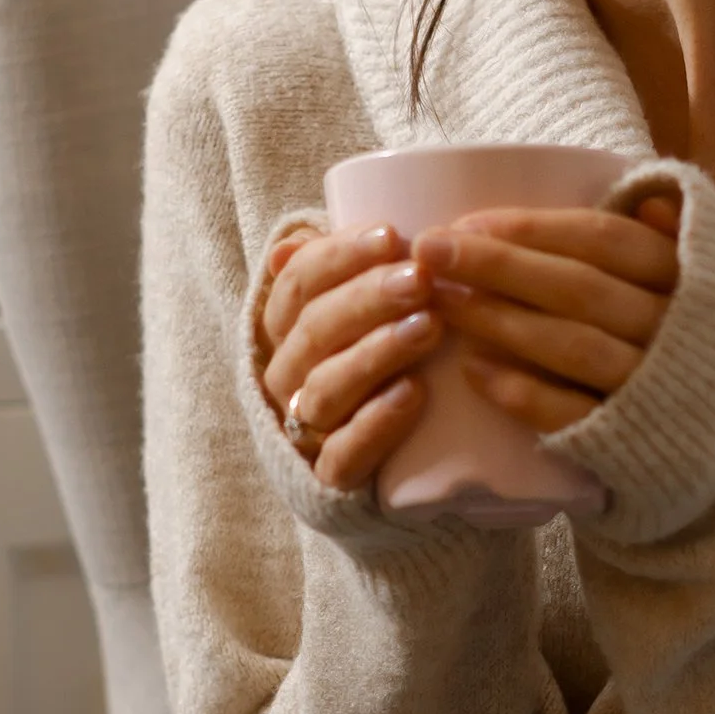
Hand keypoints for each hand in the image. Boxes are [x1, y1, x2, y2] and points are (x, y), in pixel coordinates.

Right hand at [255, 221, 441, 494]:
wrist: (391, 471)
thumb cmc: (374, 366)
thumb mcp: (357, 315)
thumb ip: (340, 275)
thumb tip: (294, 240)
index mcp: (284, 329)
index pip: (297, 284)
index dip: (338, 256)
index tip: (392, 235)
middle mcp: (286, 376)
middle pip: (314, 330)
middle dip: (367, 298)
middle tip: (421, 277)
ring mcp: (305, 429)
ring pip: (326, 387)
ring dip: (376, 352)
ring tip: (430, 326)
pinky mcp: (331, 478)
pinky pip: (343, 455)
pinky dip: (376, 423)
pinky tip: (413, 393)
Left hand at [417, 189, 682, 433]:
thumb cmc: (690, 339)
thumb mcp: (702, 281)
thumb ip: (667, 238)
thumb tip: (647, 202)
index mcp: (686, 276)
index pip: (604, 239)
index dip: (533, 229)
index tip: (467, 222)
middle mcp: (673, 328)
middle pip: (579, 288)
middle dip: (498, 266)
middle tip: (430, 251)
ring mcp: (653, 387)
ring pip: (572, 347)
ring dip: (501, 322)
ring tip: (443, 303)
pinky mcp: (632, 442)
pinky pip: (571, 414)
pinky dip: (521, 392)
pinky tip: (473, 370)